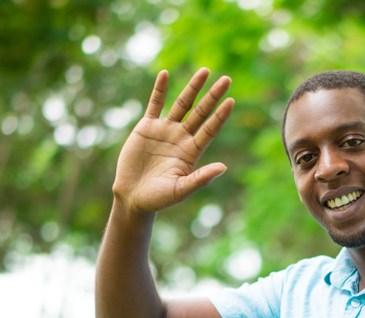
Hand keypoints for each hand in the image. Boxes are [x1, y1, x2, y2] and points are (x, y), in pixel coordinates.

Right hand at [112, 68, 233, 215]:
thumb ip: (201, 178)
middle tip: (227, 79)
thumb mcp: (181, 190)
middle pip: (200, 112)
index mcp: (192, 152)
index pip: (210, 129)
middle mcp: (181, 138)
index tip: (231, 101)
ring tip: (205, 71)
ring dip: (192, 88)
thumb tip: (223, 168)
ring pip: (182, 104)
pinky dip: (159, 90)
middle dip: (213, 96)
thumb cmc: (159, 198)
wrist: (133, 197)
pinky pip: (154, 104)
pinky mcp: (146, 128)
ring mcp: (165, 131)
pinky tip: (165, 74)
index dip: (220, 115)